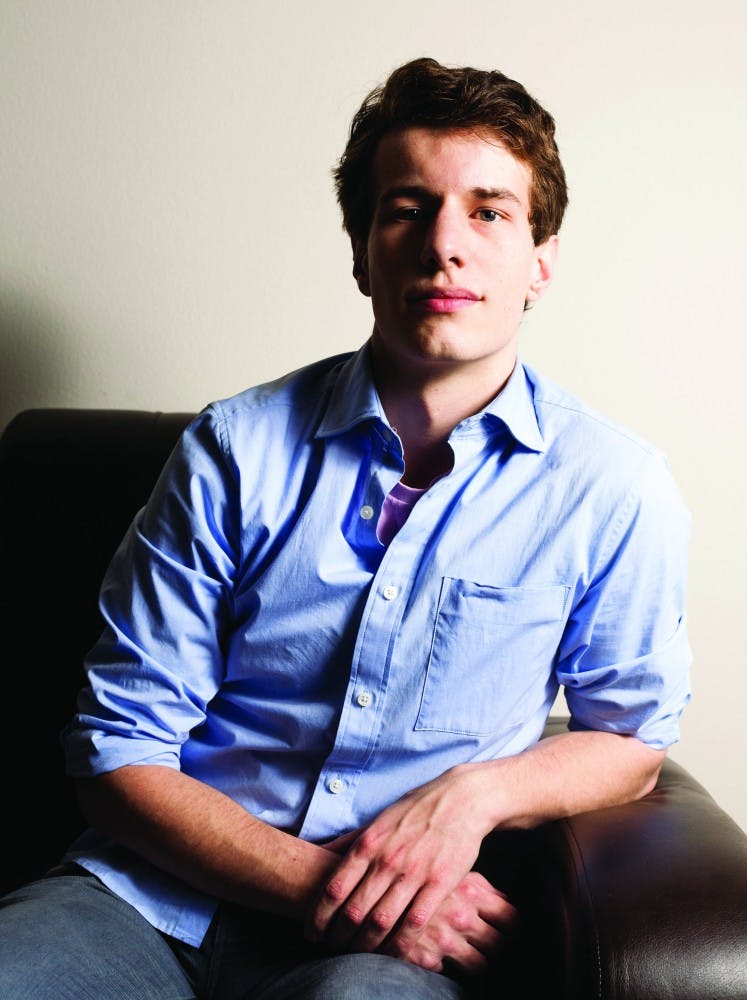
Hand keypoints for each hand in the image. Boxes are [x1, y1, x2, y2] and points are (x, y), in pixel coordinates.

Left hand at [305, 766, 490, 954]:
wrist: (461, 799)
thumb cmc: (415, 810)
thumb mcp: (377, 820)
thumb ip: (349, 841)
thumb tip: (319, 852)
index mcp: (368, 844)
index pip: (333, 889)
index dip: (318, 917)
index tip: (312, 932)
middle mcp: (387, 860)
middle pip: (353, 911)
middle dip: (337, 937)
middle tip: (332, 948)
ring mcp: (413, 872)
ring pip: (380, 922)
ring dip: (364, 946)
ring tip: (357, 955)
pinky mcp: (439, 884)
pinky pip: (414, 923)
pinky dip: (400, 944)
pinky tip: (391, 953)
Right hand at [382, 871, 517, 974]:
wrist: (367, 880)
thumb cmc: (415, 872)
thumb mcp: (447, 868)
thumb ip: (477, 884)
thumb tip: (502, 898)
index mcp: (470, 890)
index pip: (510, 917)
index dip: (514, 928)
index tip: (512, 933)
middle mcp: (461, 914)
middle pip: (500, 944)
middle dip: (499, 949)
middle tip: (493, 949)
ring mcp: (444, 938)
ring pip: (481, 964)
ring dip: (478, 963)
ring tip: (472, 960)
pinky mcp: (426, 957)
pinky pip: (454, 975)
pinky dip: (455, 974)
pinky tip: (449, 965)